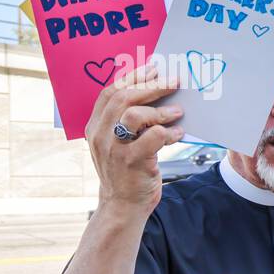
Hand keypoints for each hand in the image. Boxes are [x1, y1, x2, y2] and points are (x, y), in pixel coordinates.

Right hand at [84, 61, 183, 215]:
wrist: (123, 206)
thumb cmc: (127, 172)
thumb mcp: (118, 144)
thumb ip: (126, 122)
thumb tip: (154, 93)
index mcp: (95, 127)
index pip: (110, 92)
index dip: (132, 77)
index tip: (153, 68)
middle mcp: (101, 135)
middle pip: (123, 98)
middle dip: (151, 85)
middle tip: (174, 81)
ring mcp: (114, 149)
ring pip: (134, 115)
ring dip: (160, 110)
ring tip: (178, 111)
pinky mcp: (132, 163)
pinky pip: (153, 138)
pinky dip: (170, 132)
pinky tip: (179, 133)